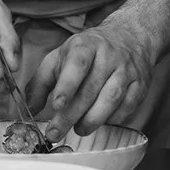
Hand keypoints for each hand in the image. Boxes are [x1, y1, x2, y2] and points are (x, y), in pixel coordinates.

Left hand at [25, 22, 154, 141]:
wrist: (129, 37)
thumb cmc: (88, 51)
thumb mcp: (60, 56)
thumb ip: (41, 81)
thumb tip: (30, 108)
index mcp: (85, 45)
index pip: (76, 64)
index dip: (67, 85)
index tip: (56, 104)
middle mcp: (108, 56)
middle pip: (90, 88)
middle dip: (71, 114)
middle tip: (56, 132)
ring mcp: (126, 70)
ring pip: (111, 99)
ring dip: (93, 119)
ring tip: (78, 130)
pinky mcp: (140, 84)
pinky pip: (128, 107)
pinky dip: (113, 119)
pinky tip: (101, 123)